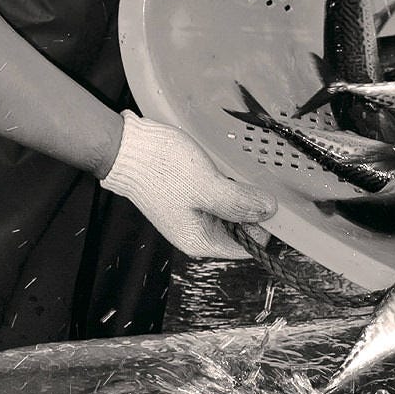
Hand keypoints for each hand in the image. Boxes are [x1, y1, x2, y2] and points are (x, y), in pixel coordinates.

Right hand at [100, 111, 276, 257]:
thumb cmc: (159, 168)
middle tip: (245, 184)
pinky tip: (220, 171)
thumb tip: (269, 210)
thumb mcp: (208, 187)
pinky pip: (219, 197)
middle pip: (241, 230)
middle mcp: (197, 233)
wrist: (125, 146)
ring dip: (238, 194)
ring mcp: (193, 215)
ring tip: (229, 175)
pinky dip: (226, 186)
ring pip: (231, 211)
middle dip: (249, 208)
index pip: (247, 247)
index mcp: (200, 241)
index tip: (266, 203)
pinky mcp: (190, 197)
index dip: (261, 227)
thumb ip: (240, 203)